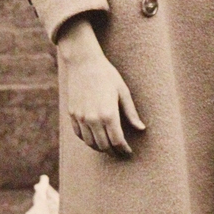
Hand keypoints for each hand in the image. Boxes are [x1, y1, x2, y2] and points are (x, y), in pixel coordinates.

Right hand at [58, 17, 145, 154]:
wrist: (83, 62)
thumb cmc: (107, 75)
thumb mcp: (123, 92)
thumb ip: (131, 113)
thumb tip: (142, 128)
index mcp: (109, 114)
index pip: (117, 141)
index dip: (124, 149)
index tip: (128, 151)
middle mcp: (93, 119)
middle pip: (103, 145)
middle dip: (113, 151)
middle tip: (119, 151)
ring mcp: (81, 117)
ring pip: (90, 143)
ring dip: (100, 148)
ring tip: (108, 147)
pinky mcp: (72, 114)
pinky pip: (79, 135)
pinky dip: (88, 140)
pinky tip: (95, 138)